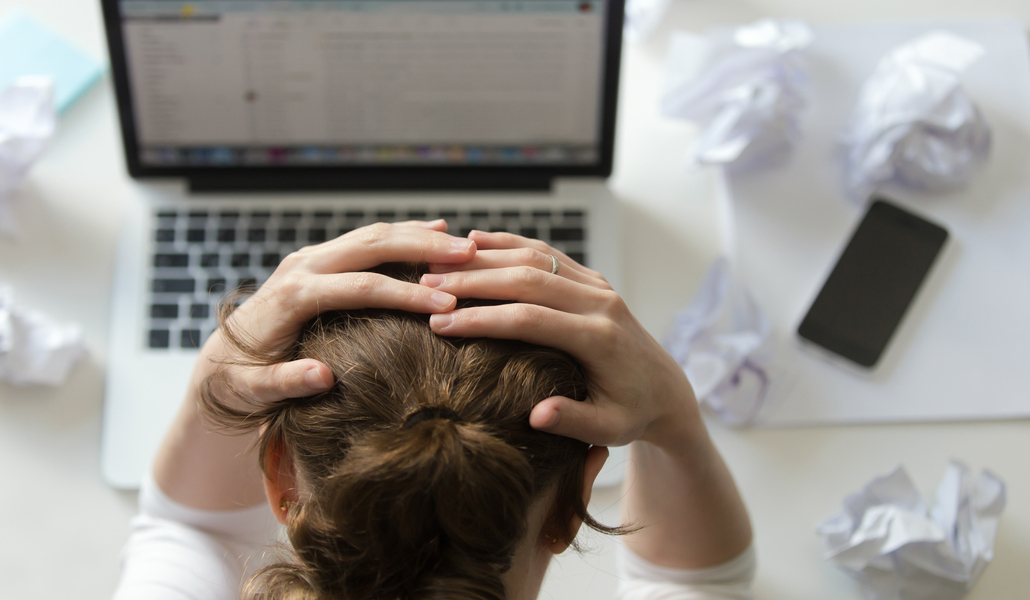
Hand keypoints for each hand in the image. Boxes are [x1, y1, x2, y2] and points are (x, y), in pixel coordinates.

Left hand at [191, 221, 476, 405]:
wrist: (219, 360)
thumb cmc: (240, 382)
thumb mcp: (255, 392)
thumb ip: (285, 383)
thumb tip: (323, 377)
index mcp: (292, 296)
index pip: (360, 288)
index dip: (405, 295)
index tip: (446, 305)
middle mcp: (302, 267)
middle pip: (371, 246)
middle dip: (423, 249)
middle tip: (468, 255)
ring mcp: (311, 258)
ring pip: (372, 235)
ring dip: (418, 236)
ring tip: (464, 244)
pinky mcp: (319, 258)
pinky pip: (367, 240)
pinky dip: (402, 235)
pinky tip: (436, 231)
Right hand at [420, 230, 699, 448]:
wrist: (666, 389)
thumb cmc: (632, 414)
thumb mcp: (609, 430)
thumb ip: (574, 422)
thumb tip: (536, 415)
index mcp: (600, 337)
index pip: (530, 319)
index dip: (482, 319)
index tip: (440, 323)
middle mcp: (600, 302)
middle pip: (527, 279)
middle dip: (473, 281)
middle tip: (425, 286)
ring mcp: (597, 285)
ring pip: (535, 257)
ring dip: (484, 258)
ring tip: (437, 264)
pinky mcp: (592, 278)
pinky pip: (546, 252)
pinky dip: (509, 243)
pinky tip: (474, 241)